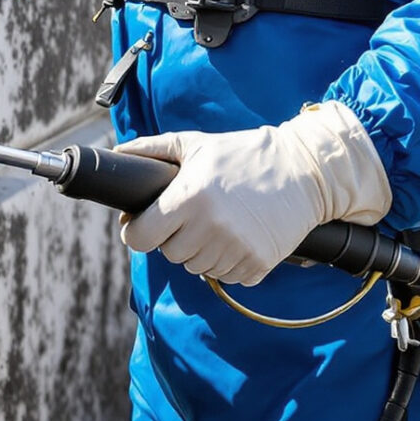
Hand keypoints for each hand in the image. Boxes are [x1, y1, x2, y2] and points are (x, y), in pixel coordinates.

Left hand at [119, 102, 391, 285]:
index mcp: (188, 199)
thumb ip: (152, 150)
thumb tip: (116, 155)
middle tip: (190, 216)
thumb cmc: (242, 155)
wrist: (303, 171)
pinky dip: (227, 262)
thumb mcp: (196, 145)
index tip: (142, 225)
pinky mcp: (258, 265)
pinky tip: (238, 235)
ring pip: (196, 267)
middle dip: (173, 237)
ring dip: (200, 250)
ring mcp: (235, 250)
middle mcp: (210, 228)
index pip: (140, 238)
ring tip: (218, 222)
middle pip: (168, 254)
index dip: (136, 232)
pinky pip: (226, 276)